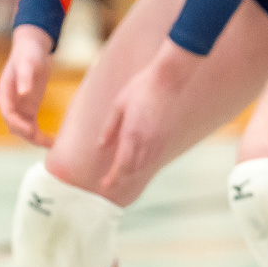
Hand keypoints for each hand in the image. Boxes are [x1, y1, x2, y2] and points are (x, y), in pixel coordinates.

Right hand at [0, 24, 55, 146]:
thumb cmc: (28, 53)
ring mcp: (19, 107)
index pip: (8, 112)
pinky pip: (32, 126)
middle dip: (27, 135)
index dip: (17, 123)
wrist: (32, 48)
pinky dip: (39, 135)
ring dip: (34, 139)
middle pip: (15, 125)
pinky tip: (52, 141)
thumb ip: (25, 77)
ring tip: (51, 144)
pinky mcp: (29, 108)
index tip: (30, 131)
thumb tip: (24, 93)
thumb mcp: (28, 62)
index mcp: (5, 92)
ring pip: (23, 129)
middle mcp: (10, 103)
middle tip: (44, 142)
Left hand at [97, 43, 200, 193]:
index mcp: (131, 134)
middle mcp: (146, 141)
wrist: (167, 80)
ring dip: (131, 172)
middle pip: (132, 170)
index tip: (104, 186)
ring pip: (143, 166)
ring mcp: (158, 140)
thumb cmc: (140, 89)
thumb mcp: (118, 105)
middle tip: (108, 183)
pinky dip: (143, 164)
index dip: (112, 179)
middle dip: (120, 178)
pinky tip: (136, 163)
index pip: (121, 166)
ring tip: (120, 175)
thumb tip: (100, 146)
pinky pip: (153, 158)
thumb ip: (109, 129)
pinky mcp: (165, 137)